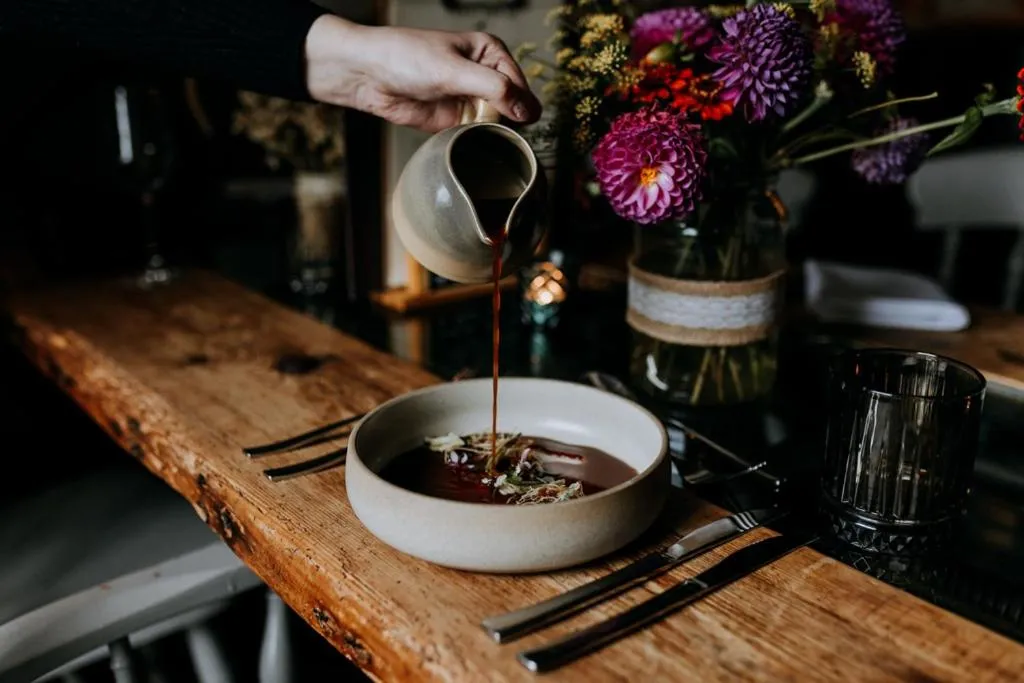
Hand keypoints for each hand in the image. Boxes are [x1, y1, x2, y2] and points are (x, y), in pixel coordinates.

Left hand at [304, 15, 541, 131]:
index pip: (518, 82)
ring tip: (488, 140)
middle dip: (508, 120)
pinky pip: (476, 134)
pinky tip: (475, 145)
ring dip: (494, 133)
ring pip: (496, 122)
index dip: (520, 103)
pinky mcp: (454, 120)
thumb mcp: (455, 70)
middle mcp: (482, 75)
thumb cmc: (405, 57)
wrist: (367, 74)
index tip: (518, 120)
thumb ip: (494, 89)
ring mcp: (469, 99)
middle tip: (503, 134)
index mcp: (489, 52)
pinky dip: (477, 141)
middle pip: (511, 105)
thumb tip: (528, 110)